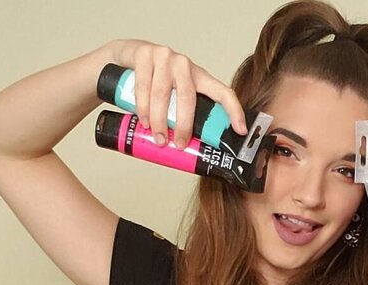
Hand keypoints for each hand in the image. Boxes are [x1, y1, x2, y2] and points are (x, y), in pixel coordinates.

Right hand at [111, 39, 246, 148]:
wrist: (127, 55)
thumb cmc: (154, 79)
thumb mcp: (172, 94)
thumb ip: (180, 112)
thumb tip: (187, 148)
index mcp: (198, 76)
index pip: (223, 92)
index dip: (235, 111)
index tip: (241, 130)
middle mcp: (184, 65)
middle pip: (188, 97)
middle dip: (184, 125)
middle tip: (180, 145)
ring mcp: (165, 57)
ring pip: (162, 94)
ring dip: (160, 120)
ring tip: (158, 137)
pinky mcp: (144, 54)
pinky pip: (144, 86)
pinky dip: (142, 107)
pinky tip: (143, 120)